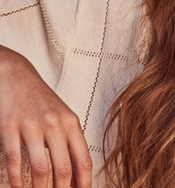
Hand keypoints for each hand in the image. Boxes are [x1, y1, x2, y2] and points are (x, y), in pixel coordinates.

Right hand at [0, 46, 91, 187]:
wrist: (17, 76)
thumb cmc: (41, 100)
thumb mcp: (62, 116)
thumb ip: (69, 141)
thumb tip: (77, 172)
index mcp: (71, 122)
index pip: (83, 159)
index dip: (84, 183)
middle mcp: (55, 124)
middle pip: (64, 168)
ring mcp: (33, 126)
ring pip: (41, 169)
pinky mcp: (11, 127)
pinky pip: (15, 161)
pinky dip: (15, 181)